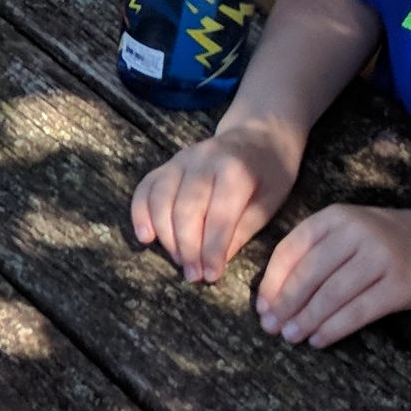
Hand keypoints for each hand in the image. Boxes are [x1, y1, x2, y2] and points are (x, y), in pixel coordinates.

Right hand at [129, 123, 299, 284]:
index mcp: (236, 169)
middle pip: (185, 208)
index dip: (212, 248)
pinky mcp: (167, 164)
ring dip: (165, 235)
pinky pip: (145, 188)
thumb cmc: (270, 173)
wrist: (259, 134)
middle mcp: (203, 160)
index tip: (211, 276)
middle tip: (194, 275)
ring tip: (179, 261)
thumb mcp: (269, 202)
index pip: (219, 215)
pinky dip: (140, 213)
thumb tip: (214, 262)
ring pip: (160, 199)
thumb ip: (241, 230)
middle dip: (187, 247)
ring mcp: (181, 160)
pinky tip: (146, 237)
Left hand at [255, 202, 410, 346]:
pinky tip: (320, 340)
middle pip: (308, 274)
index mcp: (337, 216)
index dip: (273, 282)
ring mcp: (382, 256)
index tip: (261, 307)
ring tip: (292, 336)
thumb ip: (319, 252)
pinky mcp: (401, 283)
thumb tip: (275, 294)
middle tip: (271, 328)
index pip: (291, 250)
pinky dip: (334, 329)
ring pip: (331, 295)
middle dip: (286, 305)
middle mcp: (358, 231)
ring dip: (307, 320)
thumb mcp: (353, 233)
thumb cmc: (392, 245)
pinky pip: (358, 311)